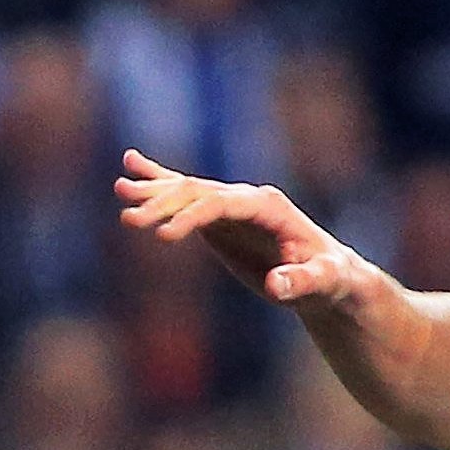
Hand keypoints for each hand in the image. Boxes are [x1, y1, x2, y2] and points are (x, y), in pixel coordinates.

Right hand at [116, 153, 383, 306]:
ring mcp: (231, 204)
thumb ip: (301, 281)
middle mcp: (246, 198)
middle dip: (163, 204)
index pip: (220, 204)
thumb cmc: (329, 279)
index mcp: (268, 206)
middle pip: (197, 192)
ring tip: (120, 190)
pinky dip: (158, 180)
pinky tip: (130, 164)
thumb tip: (276, 285)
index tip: (162, 236)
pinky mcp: (220, 216)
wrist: (328, 275)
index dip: (190, 216)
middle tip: (130, 220)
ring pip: (186, 190)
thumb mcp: (320, 283)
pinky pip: (185, 195)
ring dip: (153, 191)